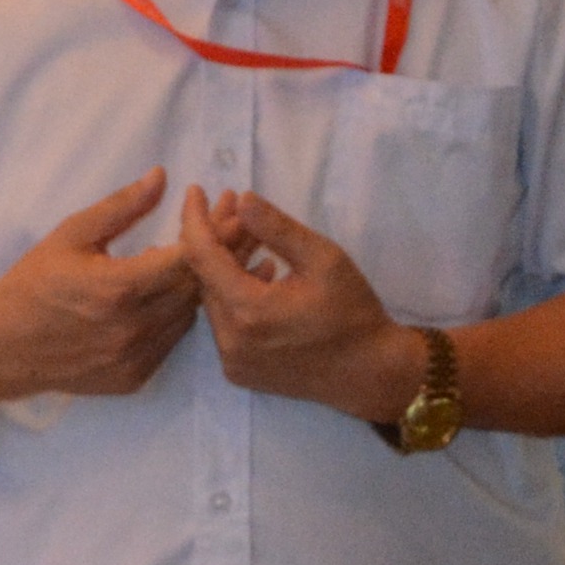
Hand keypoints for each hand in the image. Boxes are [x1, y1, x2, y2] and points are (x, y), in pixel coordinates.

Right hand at [0, 172, 197, 403]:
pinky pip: (171, 341)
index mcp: (118, 288)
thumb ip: (121, 206)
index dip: (209, 231)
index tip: (220, 209)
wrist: (2, 346)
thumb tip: (162, 176)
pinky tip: (169, 295)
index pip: (186, 258)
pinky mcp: (134, 378)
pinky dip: (176, 315)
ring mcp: (135, 358)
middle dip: (216, 255)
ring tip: (198, 259)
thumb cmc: (35, 282)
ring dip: (197, 286)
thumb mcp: (72, 234)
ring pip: (188, 316)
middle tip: (226, 228)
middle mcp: (133, 328)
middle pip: (195, 287)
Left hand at [177, 183, 426, 420]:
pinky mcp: (239, 372)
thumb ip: (278, 228)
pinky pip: (225, 324)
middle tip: (235, 209)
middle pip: (206, 278)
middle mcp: (230, 341)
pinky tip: (262, 276)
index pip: (202, 256)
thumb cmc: (353, 313)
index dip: (195, 220)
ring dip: (227, 267)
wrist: (370, 373)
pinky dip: (235, 295)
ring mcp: (232, 361)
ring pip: (214, 300)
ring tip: (254, 239)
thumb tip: (241, 200)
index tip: (194, 191)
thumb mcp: (323, 258)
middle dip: (217, 240)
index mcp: (249, 312)